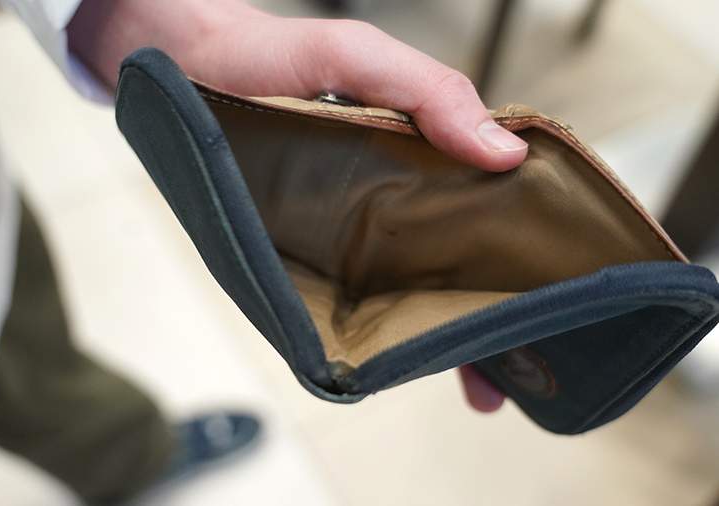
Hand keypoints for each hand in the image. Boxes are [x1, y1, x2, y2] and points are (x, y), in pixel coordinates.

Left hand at [68, 0, 512, 410]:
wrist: (181, 65)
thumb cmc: (272, 55)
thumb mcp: (357, 57)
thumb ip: (427, 92)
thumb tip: (505, 155)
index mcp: (418, 156)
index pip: (486, 210)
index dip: (518, 258)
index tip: (549, 309)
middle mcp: (385, 199)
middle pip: (446, 265)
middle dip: (479, 324)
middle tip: (498, 384)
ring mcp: (341, 229)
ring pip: (397, 291)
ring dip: (430, 339)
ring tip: (470, 390)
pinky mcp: (296, 248)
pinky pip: (336, 296)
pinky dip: (362, 332)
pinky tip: (384, 362)